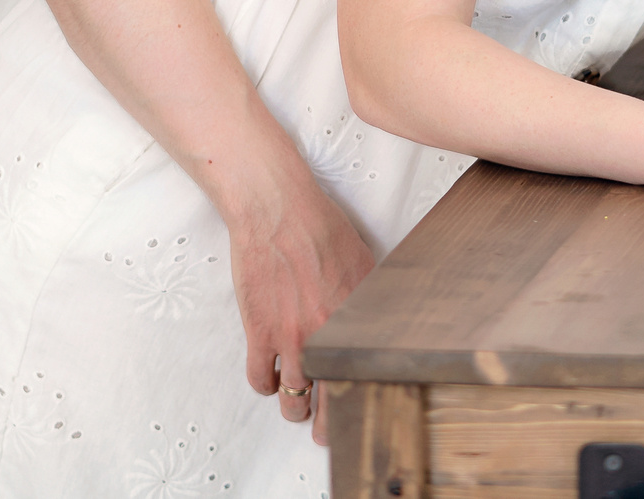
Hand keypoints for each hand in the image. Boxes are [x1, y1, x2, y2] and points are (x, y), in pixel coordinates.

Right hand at [227, 173, 376, 445]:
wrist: (278, 211)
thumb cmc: (321, 227)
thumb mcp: (364, 262)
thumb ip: (371, 300)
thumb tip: (383, 320)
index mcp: (357, 320)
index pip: (366, 378)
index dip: (365, 401)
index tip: (363, 408)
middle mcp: (326, 336)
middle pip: (331, 403)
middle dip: (331, 425)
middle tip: (329, 432)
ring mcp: (291, 338)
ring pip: (292, 400)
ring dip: (295, 408)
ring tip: (298, 406)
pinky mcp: (260, 333)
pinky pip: (260, 380)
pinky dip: (265, 385)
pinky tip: (270, 376)